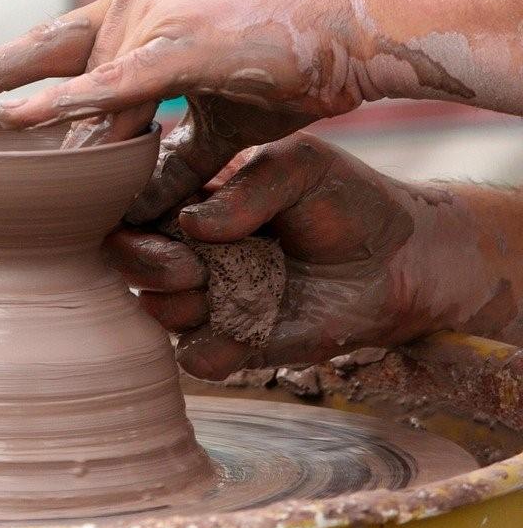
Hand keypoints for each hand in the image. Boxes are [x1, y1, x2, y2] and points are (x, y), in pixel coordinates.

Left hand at [0, 0, 364, 217]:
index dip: (15, 67)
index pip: (61, 43)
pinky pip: (114, 85)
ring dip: (49, 130)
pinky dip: (65, 105)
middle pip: (49, 48)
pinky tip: (13, 123)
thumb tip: (137, 204)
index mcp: (140, 18)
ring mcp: (157, 21)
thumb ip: (168, 158)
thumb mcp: (212, 123)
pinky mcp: (183, 48)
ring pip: (87, 87)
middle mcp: (136, 7)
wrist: (349, 39)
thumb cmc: (282, 73)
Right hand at [104, 133, 440, 379]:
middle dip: (152, 266)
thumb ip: (247, 188)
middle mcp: (190, 247)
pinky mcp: (233, 342)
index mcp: (195, 196)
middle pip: (128, 263)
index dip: (138, 217)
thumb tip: (191, 224)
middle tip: (195, 266)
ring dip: (187, 304)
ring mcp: (208, 297)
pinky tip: (254, 326)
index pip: (134, 206)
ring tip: (240, 288)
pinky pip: (195, 358)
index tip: (174, 219)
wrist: (400, 261)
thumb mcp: (302, 168)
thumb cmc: (348, 201)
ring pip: (156, 310)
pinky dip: (217, 347)